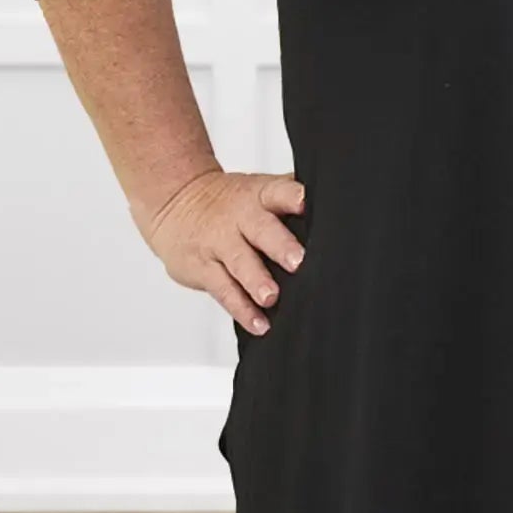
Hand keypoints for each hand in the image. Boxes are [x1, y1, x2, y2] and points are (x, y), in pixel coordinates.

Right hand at [137, 168, 306, 336]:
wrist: (175, 203)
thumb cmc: (231, 201)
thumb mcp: (259, 189)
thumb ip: (291, 195)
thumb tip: (337, 199)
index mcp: (258, 195)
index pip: (277, 191)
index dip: (291, 196)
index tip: (305, 203)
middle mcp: (239, 217)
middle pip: (260, 229)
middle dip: (279, 244)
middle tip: (298, 261)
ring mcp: (219, 243)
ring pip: (239, 262)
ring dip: (256, 280)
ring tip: (271, 297)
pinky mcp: (203, 269)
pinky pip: (224, 291)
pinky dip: (242, 309)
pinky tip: (259, 323)